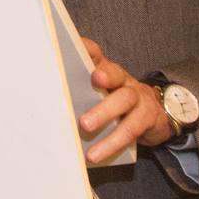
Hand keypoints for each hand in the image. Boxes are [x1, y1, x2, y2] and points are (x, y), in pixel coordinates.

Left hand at [79, 38, 174, 163]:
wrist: (155, 116)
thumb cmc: (114, 103)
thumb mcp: (98, 93)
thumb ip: (78, 91)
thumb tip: (43, 102)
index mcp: (105, 70)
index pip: (94, 53)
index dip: (84, 47)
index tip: (69, 44)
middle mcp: (122, 79)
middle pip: (114, 73)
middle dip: (104, 75)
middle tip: (93, 80)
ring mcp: (137, 96)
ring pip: (124, 100)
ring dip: (104, 113)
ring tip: (84, 126)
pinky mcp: (148, 117)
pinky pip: (132, 129)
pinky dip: (113, 142)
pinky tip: (97, 153)